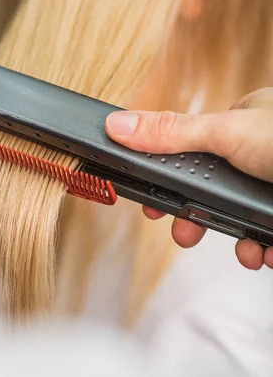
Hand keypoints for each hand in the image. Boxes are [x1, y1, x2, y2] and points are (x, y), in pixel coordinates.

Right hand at [106, 88, 272, 269]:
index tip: (153, 205)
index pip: (192, 154)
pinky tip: (267, 251)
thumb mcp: (227, 133)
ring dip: (240, 240)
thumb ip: (171, 134)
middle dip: (201, 219)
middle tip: (185, 235)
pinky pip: (269, 234)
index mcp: (242, 126)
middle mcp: (260, 154)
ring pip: (245, 219)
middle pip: (216, 192)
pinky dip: (266, 247)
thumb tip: (119, 125)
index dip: (171, 182)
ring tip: (247, 251)